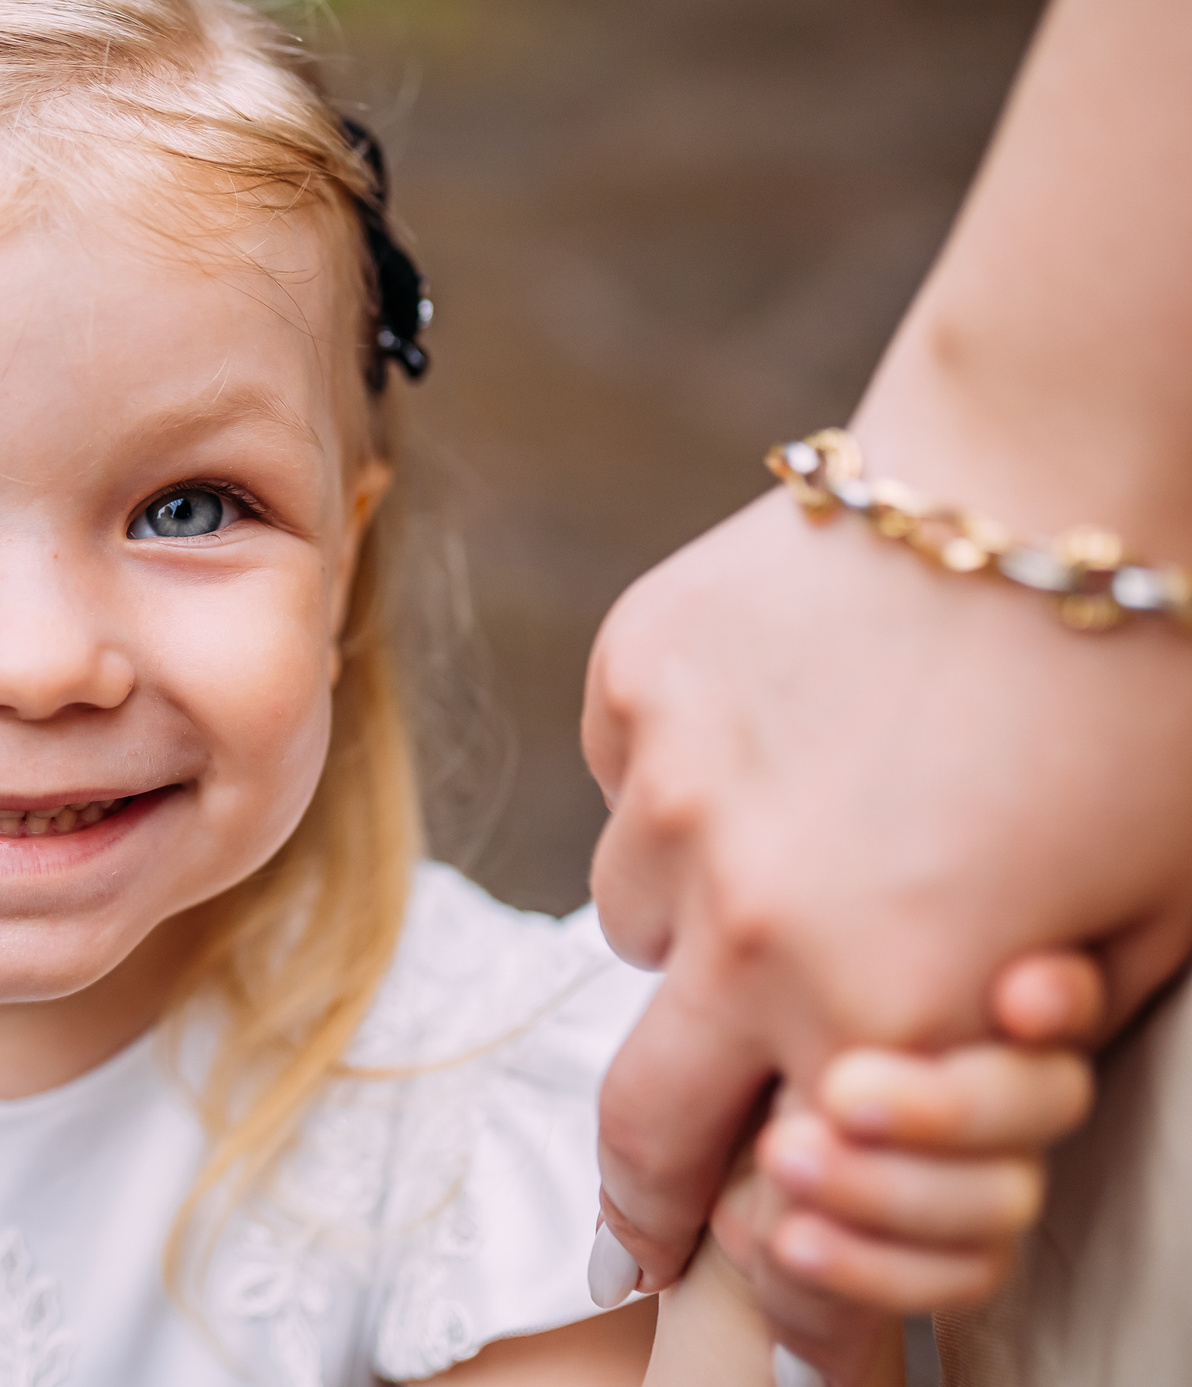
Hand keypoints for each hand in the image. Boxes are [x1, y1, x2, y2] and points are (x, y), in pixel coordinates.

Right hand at [583, 493, 1191, 1342]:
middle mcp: (743, 923)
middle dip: (646, 1187)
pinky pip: (628, 775)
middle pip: (636, 1115)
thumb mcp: (1145, 919)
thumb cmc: (1144, 695)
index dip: (773, 1285)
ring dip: (697, 921)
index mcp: (878, 1008)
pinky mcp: (633, 680)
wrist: (1059, 465)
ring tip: (794, 838)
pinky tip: (782, 713)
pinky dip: (684, 778)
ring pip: (633, 917)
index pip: (780, 1214)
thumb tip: (927, 1100)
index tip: (746, 1308)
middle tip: (651, 1206)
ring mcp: (666, 794)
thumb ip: (1023, 1039)